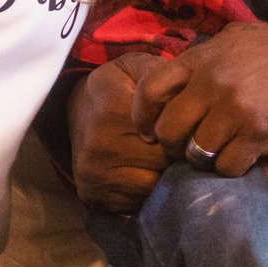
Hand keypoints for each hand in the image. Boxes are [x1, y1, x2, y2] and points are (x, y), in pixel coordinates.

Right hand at [68, 54, 171, 212]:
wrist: (78, 108)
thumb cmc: (117, 86)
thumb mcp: (138, 67)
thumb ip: (165, 74)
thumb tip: (189, 97)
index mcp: (112, 109)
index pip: (168, 134)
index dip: (181, 131)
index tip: (181, 125)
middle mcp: (99, 144)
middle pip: (162, 162)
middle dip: (174, 154)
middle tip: (174, 143)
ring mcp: (93, 173)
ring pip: (152, 185)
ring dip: (161, 174)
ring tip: (157, 157)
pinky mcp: (91, 194)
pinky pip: (136, 200)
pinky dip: (145, 189)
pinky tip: (141, 171)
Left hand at [136, 21, 267, 176]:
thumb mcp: (236, 38)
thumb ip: (205, 57)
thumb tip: (181, 79)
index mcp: (202, 58)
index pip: (151, 88)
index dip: (144, 114)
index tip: (149, 129)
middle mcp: (212, 83)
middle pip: (169, 130)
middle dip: (175, 144)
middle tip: (189, 146)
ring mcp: (234, 110)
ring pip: (196, 152)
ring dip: (205, 157)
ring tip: (220, 150)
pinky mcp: (258, 133)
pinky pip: (227, 166)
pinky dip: (231, 167)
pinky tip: (244, 155)